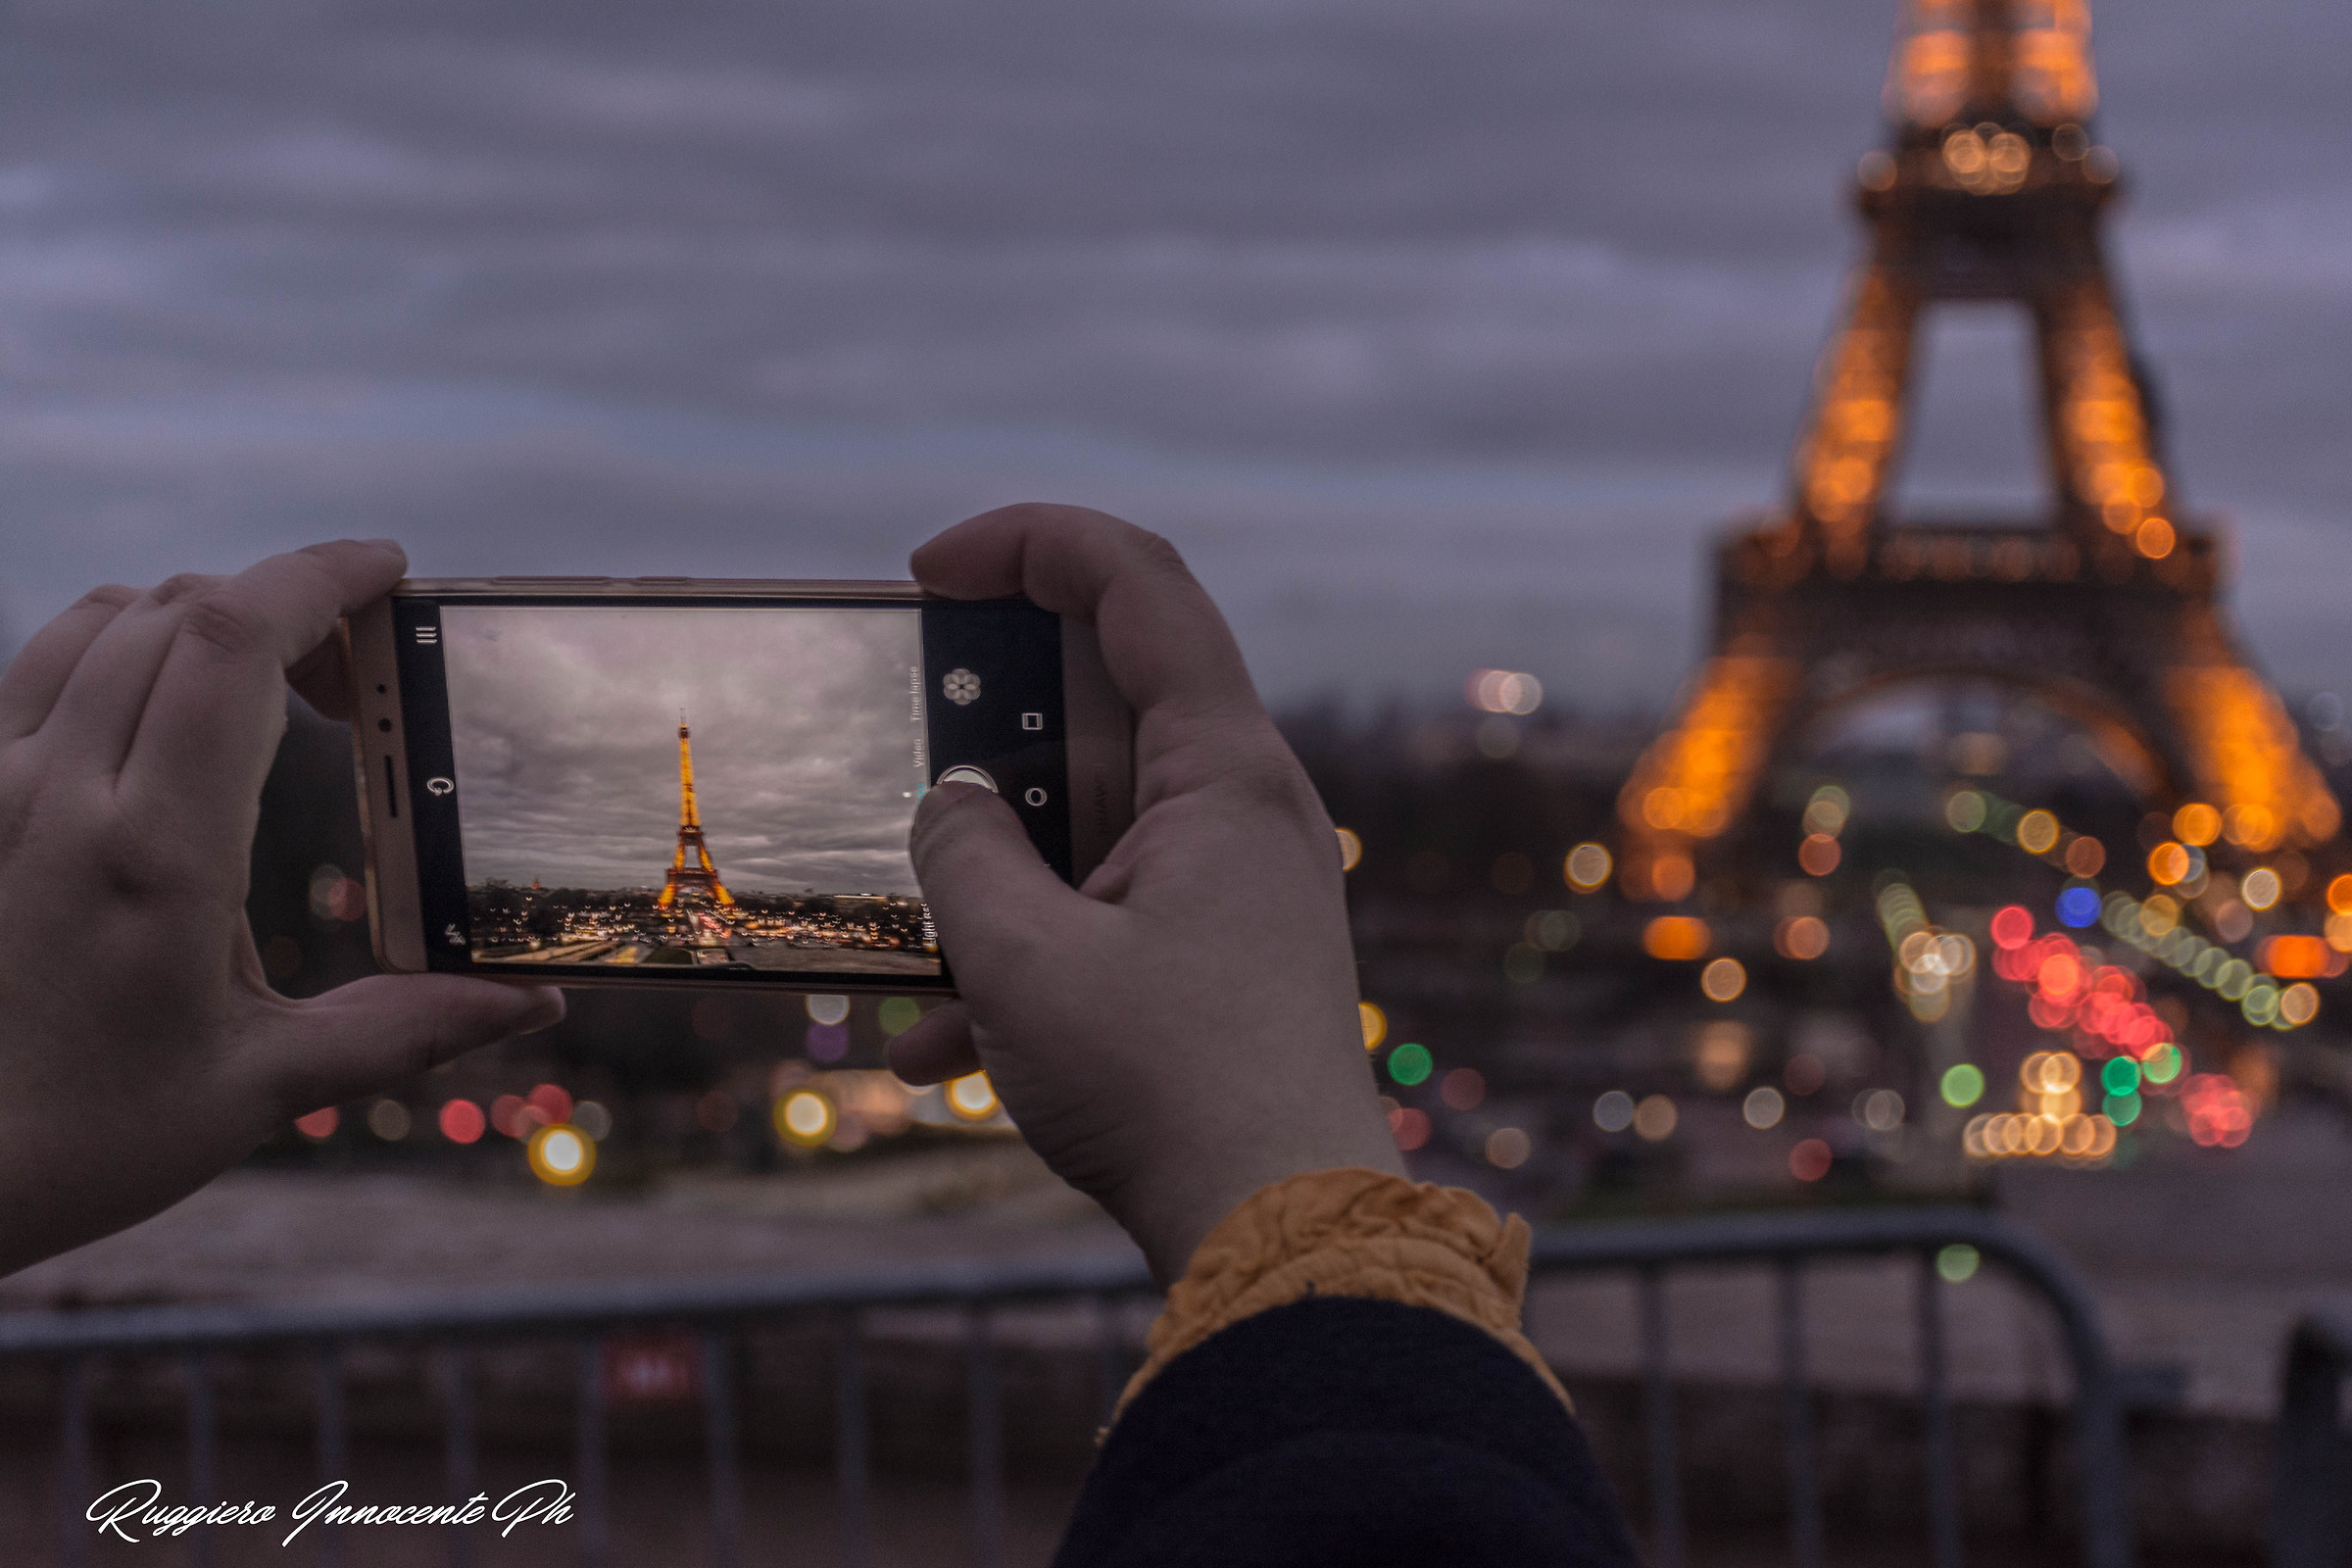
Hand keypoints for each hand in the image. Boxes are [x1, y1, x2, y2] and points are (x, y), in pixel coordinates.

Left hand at [0, 541, 562, 1276]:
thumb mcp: (263, 1089)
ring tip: (272, 684)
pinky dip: (121, 642)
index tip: (390, 569)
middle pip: (181, 609)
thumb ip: (407, 1028)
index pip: (232, 640)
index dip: (318, 575)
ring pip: (105, 617)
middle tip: (357, 671)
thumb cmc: (89, 1138)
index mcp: (157, 853)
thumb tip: (534, 1003)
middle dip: (288, 602)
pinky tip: (169, 711)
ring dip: (203, 617)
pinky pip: (42, 661)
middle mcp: (62, 794)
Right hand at [888, 505, 1400, 1284]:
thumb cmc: (1170, 1091)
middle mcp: (1243, 808)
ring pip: (1084, 822)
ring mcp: (1232, 882)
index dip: (1029, 542)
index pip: (1138, 583)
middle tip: (894, 761)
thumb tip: (947, 808)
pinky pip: (1102, 910)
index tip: (927, 571)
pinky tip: (940, 1050)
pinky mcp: (1214, 953)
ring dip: (986, 871)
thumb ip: (963, 856)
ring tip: (905, 945)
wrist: (1282, 1238)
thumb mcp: (1025, 962)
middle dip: (979, 733)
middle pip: (1099, 702)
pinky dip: (1021, 954)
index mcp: (1226, 772)